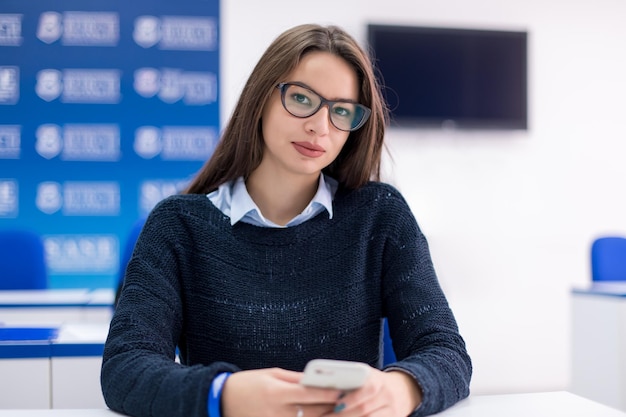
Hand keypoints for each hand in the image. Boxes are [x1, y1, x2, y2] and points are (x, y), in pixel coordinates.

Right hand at [221, 367, 342, 416]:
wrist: (221, 401)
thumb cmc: (249, 384)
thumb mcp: (272, 375)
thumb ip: (297, 380)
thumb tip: (321, 380)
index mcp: (276, 393)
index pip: (310, 394)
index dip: (330, 392)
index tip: (346, 389)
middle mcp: (277, 413)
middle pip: (313, 413)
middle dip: (333, 408)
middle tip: (350, 401)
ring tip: (339, 412)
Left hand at [324, 369, 421, 416]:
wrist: (404, 390)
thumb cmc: (375, 383)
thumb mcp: (366, 376)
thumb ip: (351, 380)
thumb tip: (325, 389)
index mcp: (378, 380)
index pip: (367, 389)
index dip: (352, 398)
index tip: (336, 405)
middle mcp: (387, 395)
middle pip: (365, 409)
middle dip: (344, 415)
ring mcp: (392, 410)